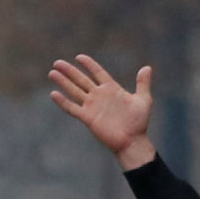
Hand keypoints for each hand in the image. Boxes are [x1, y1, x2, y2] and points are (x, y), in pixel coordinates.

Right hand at [46, 55, 157, 169]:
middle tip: (57, 62)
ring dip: (63, 82)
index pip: (97, 73)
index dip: (89, 64)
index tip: (79, 57)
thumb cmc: (139, 122)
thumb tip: (147, 67)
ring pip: (74, 91)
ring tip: (52, 73)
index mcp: (112, 89)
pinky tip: (54, 94)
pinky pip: (72, 108)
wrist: (132, 141)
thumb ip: (143, 84)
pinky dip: (63, 101)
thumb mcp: (143, 100)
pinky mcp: (87, 118)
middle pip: (81, 80)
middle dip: (69, 71)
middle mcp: (99, 96)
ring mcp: (92, 106)